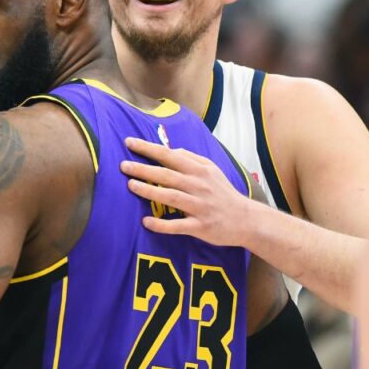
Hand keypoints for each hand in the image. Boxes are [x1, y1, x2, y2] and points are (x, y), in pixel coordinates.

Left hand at [120, 137, 253, 246]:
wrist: (245, 219)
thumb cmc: (223, 192)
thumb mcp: (211, 169)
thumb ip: (191, 158)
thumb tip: (170, 150)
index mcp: (199, 170)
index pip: (170, 155)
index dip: (149, 148)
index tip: (129, 142)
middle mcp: (198, 186)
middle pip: (167, 175)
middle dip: (144, 169)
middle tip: (123, 166)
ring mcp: (199, 206)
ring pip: (171, 197)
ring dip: (149, 191)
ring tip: (131, 186)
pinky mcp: (200, 226)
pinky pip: (178, 225)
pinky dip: (162, 224)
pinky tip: (146, 222)